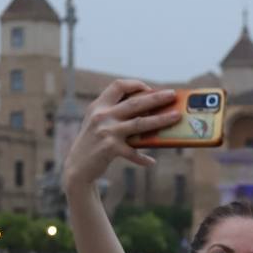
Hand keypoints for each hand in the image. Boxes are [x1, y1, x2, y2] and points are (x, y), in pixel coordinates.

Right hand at [63, 80, 180, 187]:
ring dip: (160, 120)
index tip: (150, 89)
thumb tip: (149, 112)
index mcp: (98, 105)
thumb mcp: (98, 123)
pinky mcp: (110, 149)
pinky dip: (143, 158)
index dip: (135, 84)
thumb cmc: (93, 143)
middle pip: (135, 103)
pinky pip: (133, 153)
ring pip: (140, 124)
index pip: (118, 86)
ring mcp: (106, 132)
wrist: (77, 167)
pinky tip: (152, 162)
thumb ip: (115, 114)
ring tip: (176, 117)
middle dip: (156, 98)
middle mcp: (102, 116)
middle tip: (172, 95)